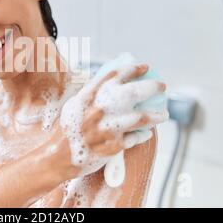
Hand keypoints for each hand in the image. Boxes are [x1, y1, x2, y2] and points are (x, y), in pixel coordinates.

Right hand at [58, 63, 167, 177]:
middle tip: (161, 86)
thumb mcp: (75, 104)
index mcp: (89, 96)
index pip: (115, 76)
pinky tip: (146, 133)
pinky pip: (135, 138)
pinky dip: (143, 134)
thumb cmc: (67, 128)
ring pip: (141, 118)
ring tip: (163, 114)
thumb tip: (112, 81)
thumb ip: (92, 93)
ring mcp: (107, 128)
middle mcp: (98, 110)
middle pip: (132, 93)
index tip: (145, 67)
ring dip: (156, 115)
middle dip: (151, 87)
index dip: (133, 69)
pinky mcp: (113, 146)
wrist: (59, 156)